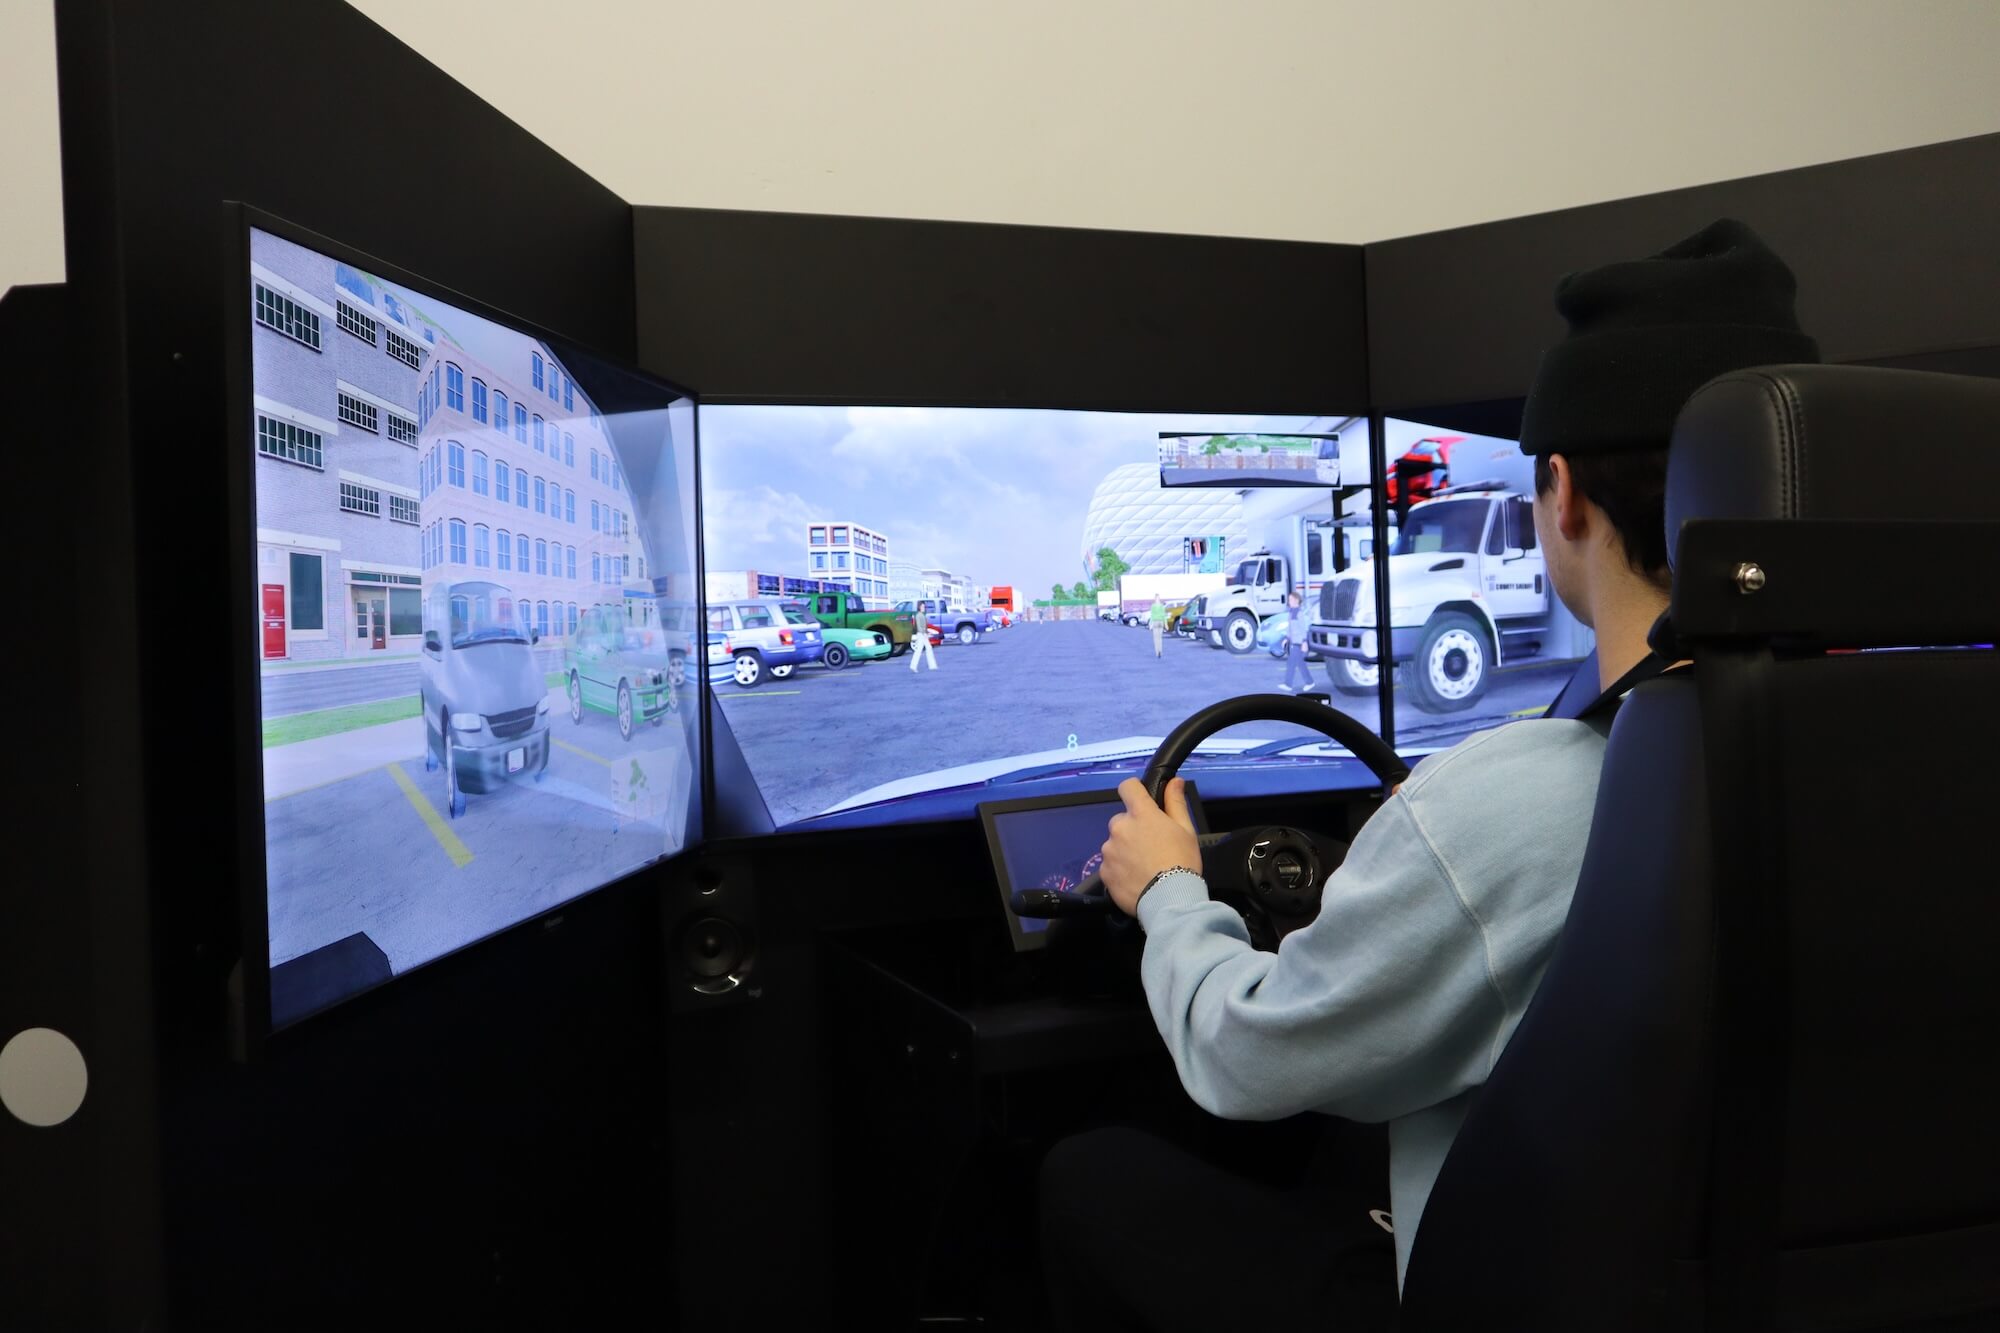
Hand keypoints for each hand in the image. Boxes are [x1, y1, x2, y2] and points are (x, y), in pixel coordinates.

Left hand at [1101, 778, 1200, 915]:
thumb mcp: (1186, 830)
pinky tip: (1134, 879)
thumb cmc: (1182, 862)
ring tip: (1143, 867)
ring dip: (1124, 850)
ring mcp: (1109, 850)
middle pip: (1121, 820)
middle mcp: (1120, 828)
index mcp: (1140, 814)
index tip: (1141, 800)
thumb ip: (1176, 802)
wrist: (1170, 900)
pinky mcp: (1104, 872)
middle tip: (1150, 846)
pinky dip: (1119, 869)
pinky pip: (1110, 865)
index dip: (1134, 790)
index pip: (1128, 787)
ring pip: (1114, 843)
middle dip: (1132, 829)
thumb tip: (1174, 781)